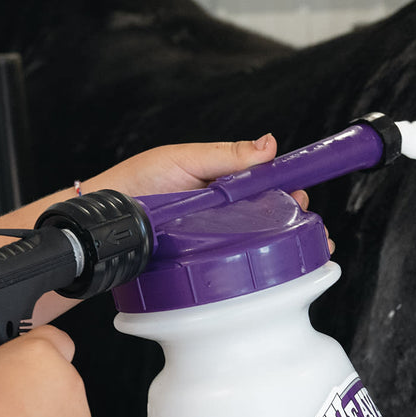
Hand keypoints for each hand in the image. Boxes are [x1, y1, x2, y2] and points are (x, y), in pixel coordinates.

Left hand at [88, 134, 329, 249]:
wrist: (106, 217)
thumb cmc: (138, 181)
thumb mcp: (185, 160)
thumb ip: (227, 155)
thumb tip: (269, 143)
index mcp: (224, 182)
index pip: (267, 185)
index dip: (289, 191)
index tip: (303, 198)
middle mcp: (222, 211)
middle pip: (269, 217)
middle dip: (294, 223)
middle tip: (309, 229)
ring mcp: (213, 237)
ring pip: (256, 243)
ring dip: (282, 247)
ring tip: (300, 252)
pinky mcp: (202, 261)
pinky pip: (232, 264)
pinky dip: (253, 268)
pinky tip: (269, 272)